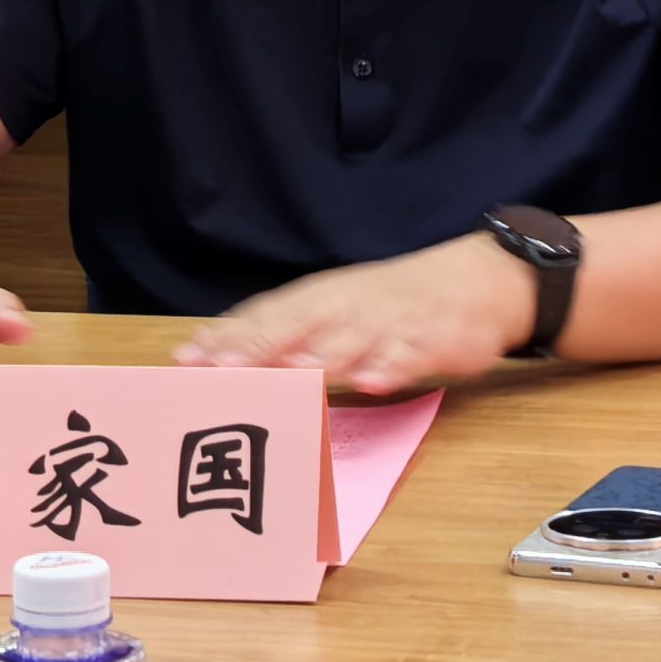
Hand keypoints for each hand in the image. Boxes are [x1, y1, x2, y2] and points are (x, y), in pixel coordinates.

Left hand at [173, 232, 537, 394]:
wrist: (476, 279)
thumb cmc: (387, 302)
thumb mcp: (331, 308)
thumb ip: (278, 333)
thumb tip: (210, 355)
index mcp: (319, 299)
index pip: (263, 318)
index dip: (225, 339)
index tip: (185, 363)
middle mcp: (347, 306)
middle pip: (297, 326)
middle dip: (258, 348)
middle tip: (221, 369)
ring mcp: (390, 322)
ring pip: (350, 340)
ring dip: (319, 357)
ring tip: (289, 374)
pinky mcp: (433, 339)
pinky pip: (409, 353)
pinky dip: (391, 366)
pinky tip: (372, 382)